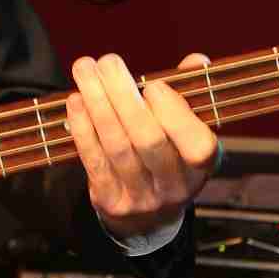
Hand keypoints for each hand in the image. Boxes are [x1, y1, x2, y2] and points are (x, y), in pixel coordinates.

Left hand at [65, 50, 218, 241]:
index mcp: (202, 166)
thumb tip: (195, 60)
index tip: (153, 84)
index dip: (174, 112)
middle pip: (148, 140)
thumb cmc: (168, 154)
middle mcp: (175, 187)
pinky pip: (94, 160)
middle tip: (107, 61)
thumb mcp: (188, 129)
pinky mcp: (111, 202)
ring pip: (117, 147)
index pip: (197, 145)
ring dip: (97, 103)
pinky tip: (76, 100)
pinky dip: (82, 127)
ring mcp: (142, 198)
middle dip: (124, 95)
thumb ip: (191, 92)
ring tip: (84, 69)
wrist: (148, 216)